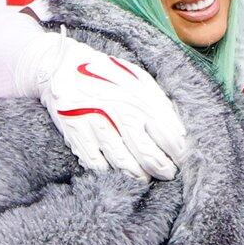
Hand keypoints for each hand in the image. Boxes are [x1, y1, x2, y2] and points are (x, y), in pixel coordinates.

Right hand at [34, 36, 187, 179]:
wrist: (63, 66)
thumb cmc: (109, 76)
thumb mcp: (139, 81)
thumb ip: (159, 106)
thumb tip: (179, 135)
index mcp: (140, 97)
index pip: (168, 135)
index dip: (178, 153)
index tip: (180, 160)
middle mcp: (119, 110)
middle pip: (147, 154)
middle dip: (162, 169)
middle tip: (167, 174)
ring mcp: (96, 123)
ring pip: (123, 164)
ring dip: (139, 176)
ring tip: (146, 177)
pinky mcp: (76, 133)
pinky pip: (96, 164)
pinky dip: (110, 173)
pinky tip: (118, 173)